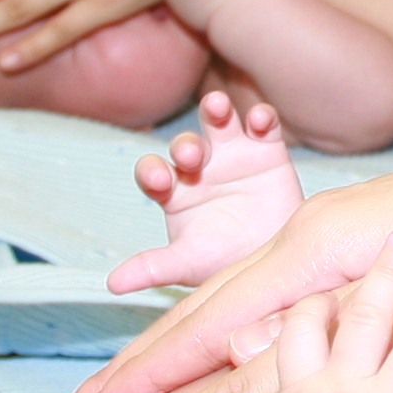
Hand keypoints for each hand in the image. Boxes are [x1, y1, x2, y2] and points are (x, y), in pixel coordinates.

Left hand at [111, 89, 305, 295]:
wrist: (280, 262)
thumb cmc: (226, 262)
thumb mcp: (188, 266)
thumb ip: (153, 268)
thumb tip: (112, 284)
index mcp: (174, 192)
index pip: (153, 172)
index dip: (152, 171)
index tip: (159, 181)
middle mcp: (199, 168)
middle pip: (185, 145)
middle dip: (185, 146)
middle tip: (190, 155)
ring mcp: (232, 155)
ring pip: (218, 123)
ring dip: (214, 112)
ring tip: (216, 107)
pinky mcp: (266, 150)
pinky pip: (261, 126)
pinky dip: (259, 118)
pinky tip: (259, 119)